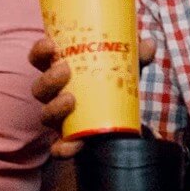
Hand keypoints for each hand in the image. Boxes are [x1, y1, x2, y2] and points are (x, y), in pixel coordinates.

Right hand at [29, 35, 158, 158]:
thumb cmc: (112, 84)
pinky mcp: (68, 140)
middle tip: (64, 69)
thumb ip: (135, 56)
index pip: (40, 59)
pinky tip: (72, 144)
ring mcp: (60, 119)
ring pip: (45, 115)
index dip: (39, 51)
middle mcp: (54, 95)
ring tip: (70, 100)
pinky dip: (62, 148)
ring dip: (54, 107)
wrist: (120, 119)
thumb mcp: (124, 68)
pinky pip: (59, 148)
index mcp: (61, 72)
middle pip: (39, 88)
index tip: (50, 44)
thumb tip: (149, 43)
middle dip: (48, 79)